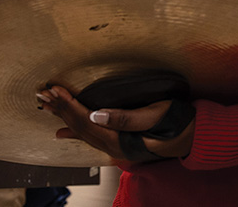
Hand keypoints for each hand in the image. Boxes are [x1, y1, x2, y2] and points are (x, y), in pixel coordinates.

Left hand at [37, 86, 194, 160]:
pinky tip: (61, 132)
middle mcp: (114, 147)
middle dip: (60, 109)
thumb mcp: (155, 114)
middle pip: (79, 127)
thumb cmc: (179, 122)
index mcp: (120, 140)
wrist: (195, 136)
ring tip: (47, 105)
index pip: (86, 121)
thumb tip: (96, 114)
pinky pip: (90, 137)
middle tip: (43, 94)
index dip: (69, 105)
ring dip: (63, 117)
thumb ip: (126, 117)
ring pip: (82, 132)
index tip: (55, 89)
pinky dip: (74, 132)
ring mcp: (116, 147)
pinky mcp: (119, 143)